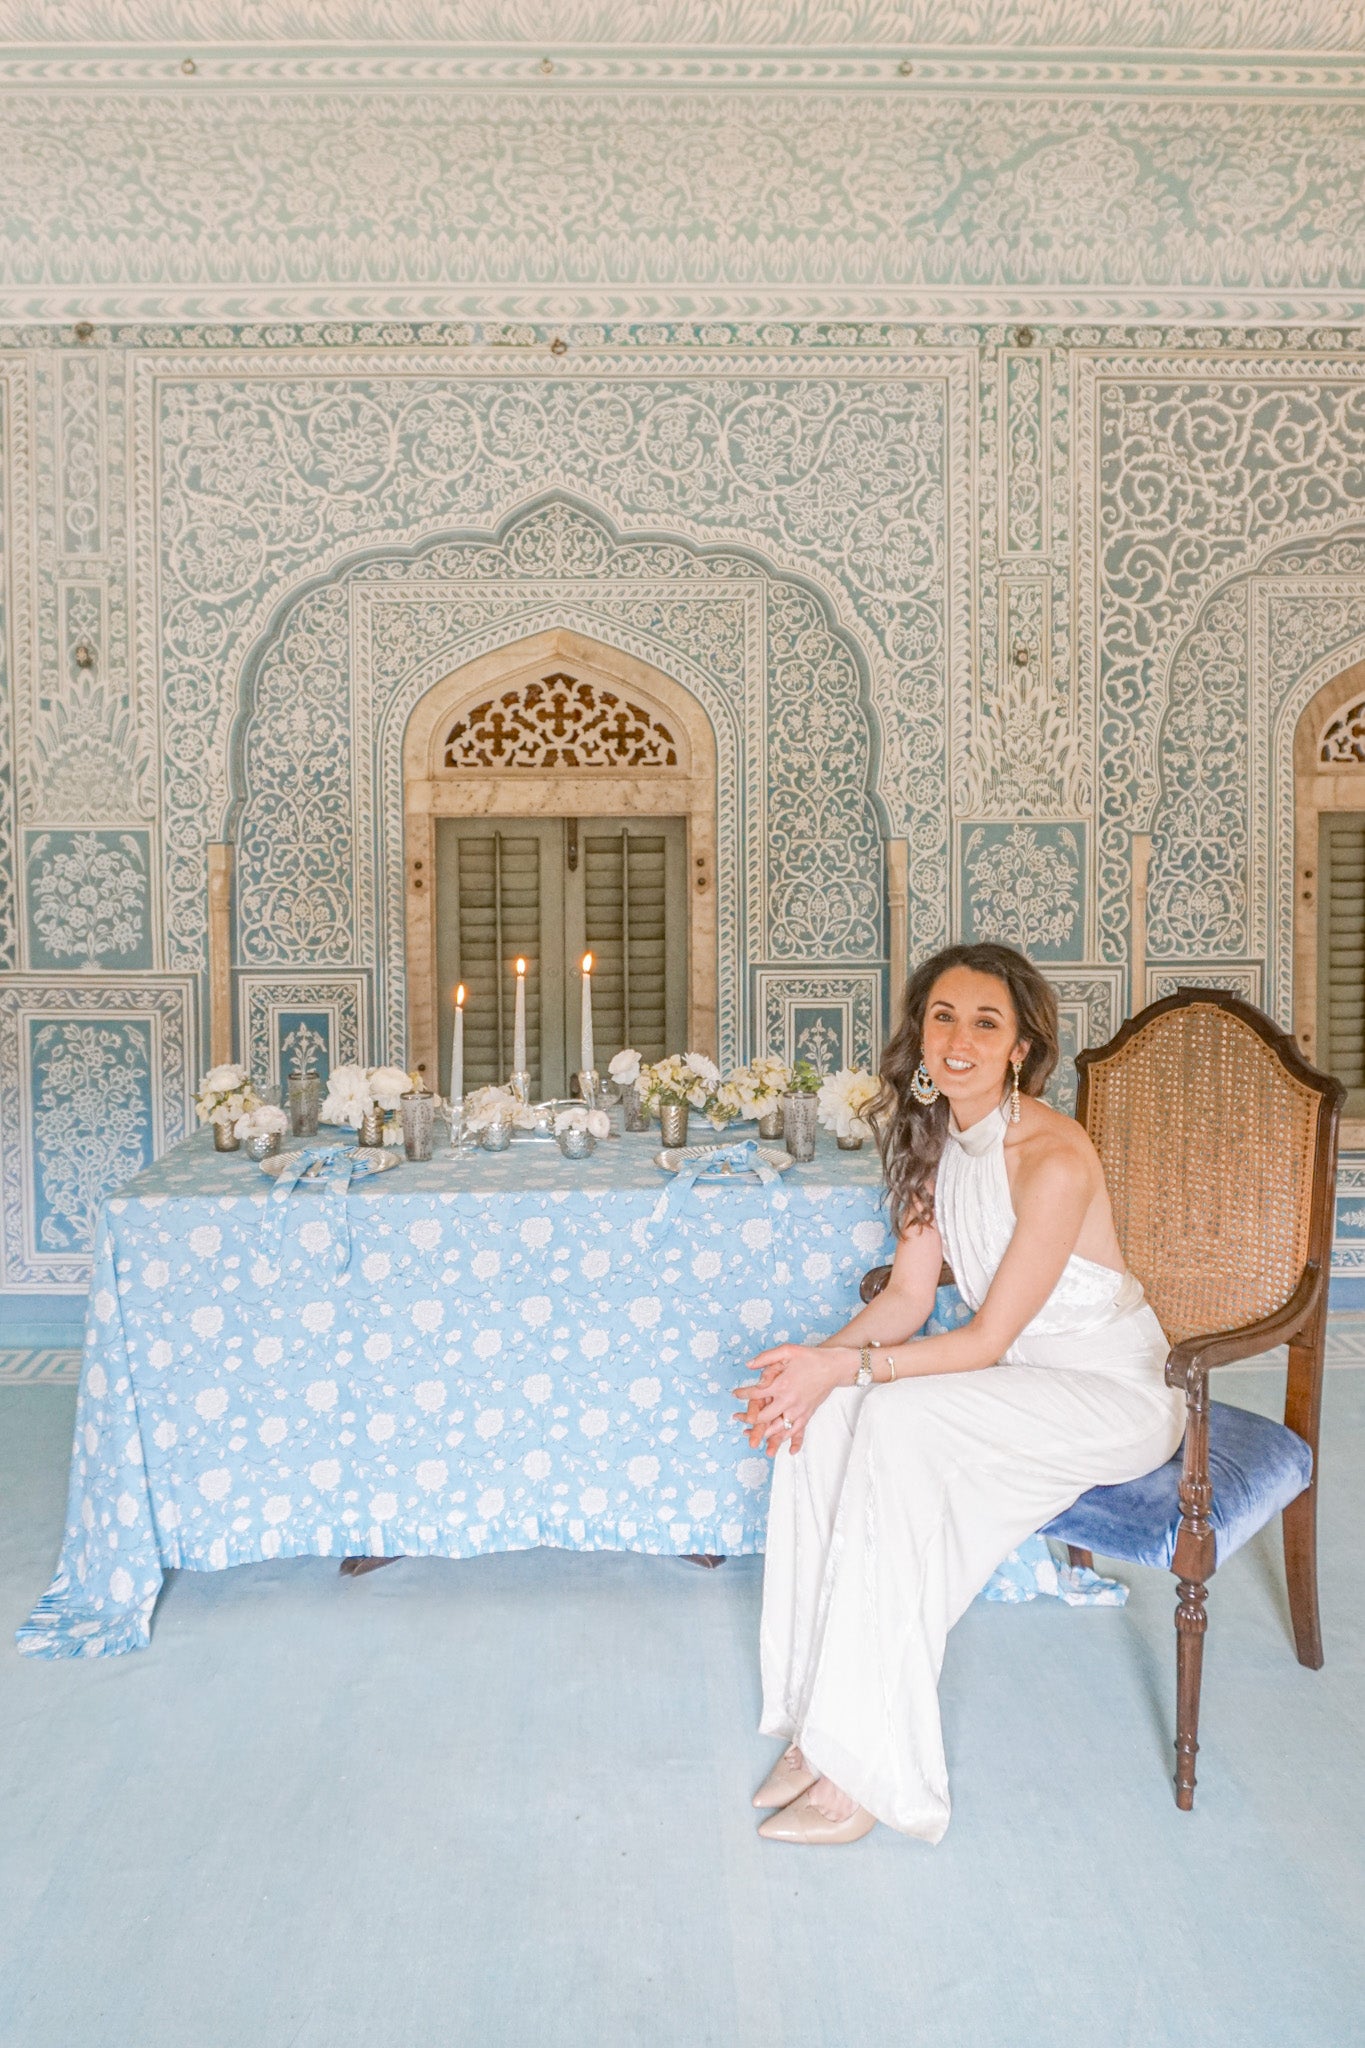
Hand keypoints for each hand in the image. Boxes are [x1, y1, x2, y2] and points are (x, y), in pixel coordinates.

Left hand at [731, 1344, 854, 1455]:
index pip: (756, 1393)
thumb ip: (766, 1358)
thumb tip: (749, 1365)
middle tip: (738, 1418)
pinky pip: (798, 1433)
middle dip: (748, 1420)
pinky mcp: (808, 1415)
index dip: (742, 1394)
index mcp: (782, 1385)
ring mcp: (799, 1411)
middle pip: (764, 1417)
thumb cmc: (811, 1358)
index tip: (735, 1394)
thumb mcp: (787, 1350)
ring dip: (764, 1436)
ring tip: (751, 1437)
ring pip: (779, 1430)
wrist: (835, 1366)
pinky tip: (789, 1451)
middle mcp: (789, 1401)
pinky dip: (793, 1443)